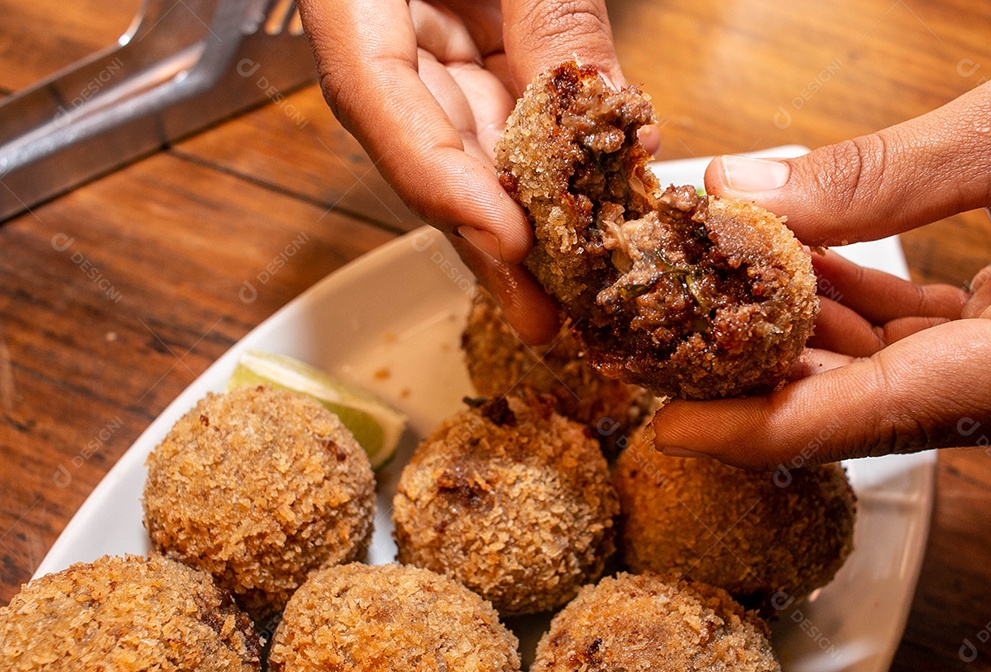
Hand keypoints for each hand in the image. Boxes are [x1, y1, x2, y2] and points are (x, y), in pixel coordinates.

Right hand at [297, 0, 649, 343]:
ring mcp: (427, 38)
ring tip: (573, 283)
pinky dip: (554, 152)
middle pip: (425, 145)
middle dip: (490, 235)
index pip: (372, 97)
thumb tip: (607, 108)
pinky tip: (593, 198)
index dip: (440, 179)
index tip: (507, 242)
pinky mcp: (471, 37)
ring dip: (527, 210)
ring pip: (473, 138)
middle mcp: (380, 30)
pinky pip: (509, 103)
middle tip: (542, 312)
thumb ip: (550, 10)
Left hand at [653, 25, 990, 468]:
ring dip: (800, 331)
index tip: (674, 429)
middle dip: (762, 377)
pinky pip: (921, 331)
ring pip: (889, 370)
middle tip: (669, 344)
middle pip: (869, 404)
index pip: (877, 416)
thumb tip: (743, 194)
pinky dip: (852, 298)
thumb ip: (880, 175)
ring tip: (717, 287)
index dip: (765, 430)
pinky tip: (799, 255)